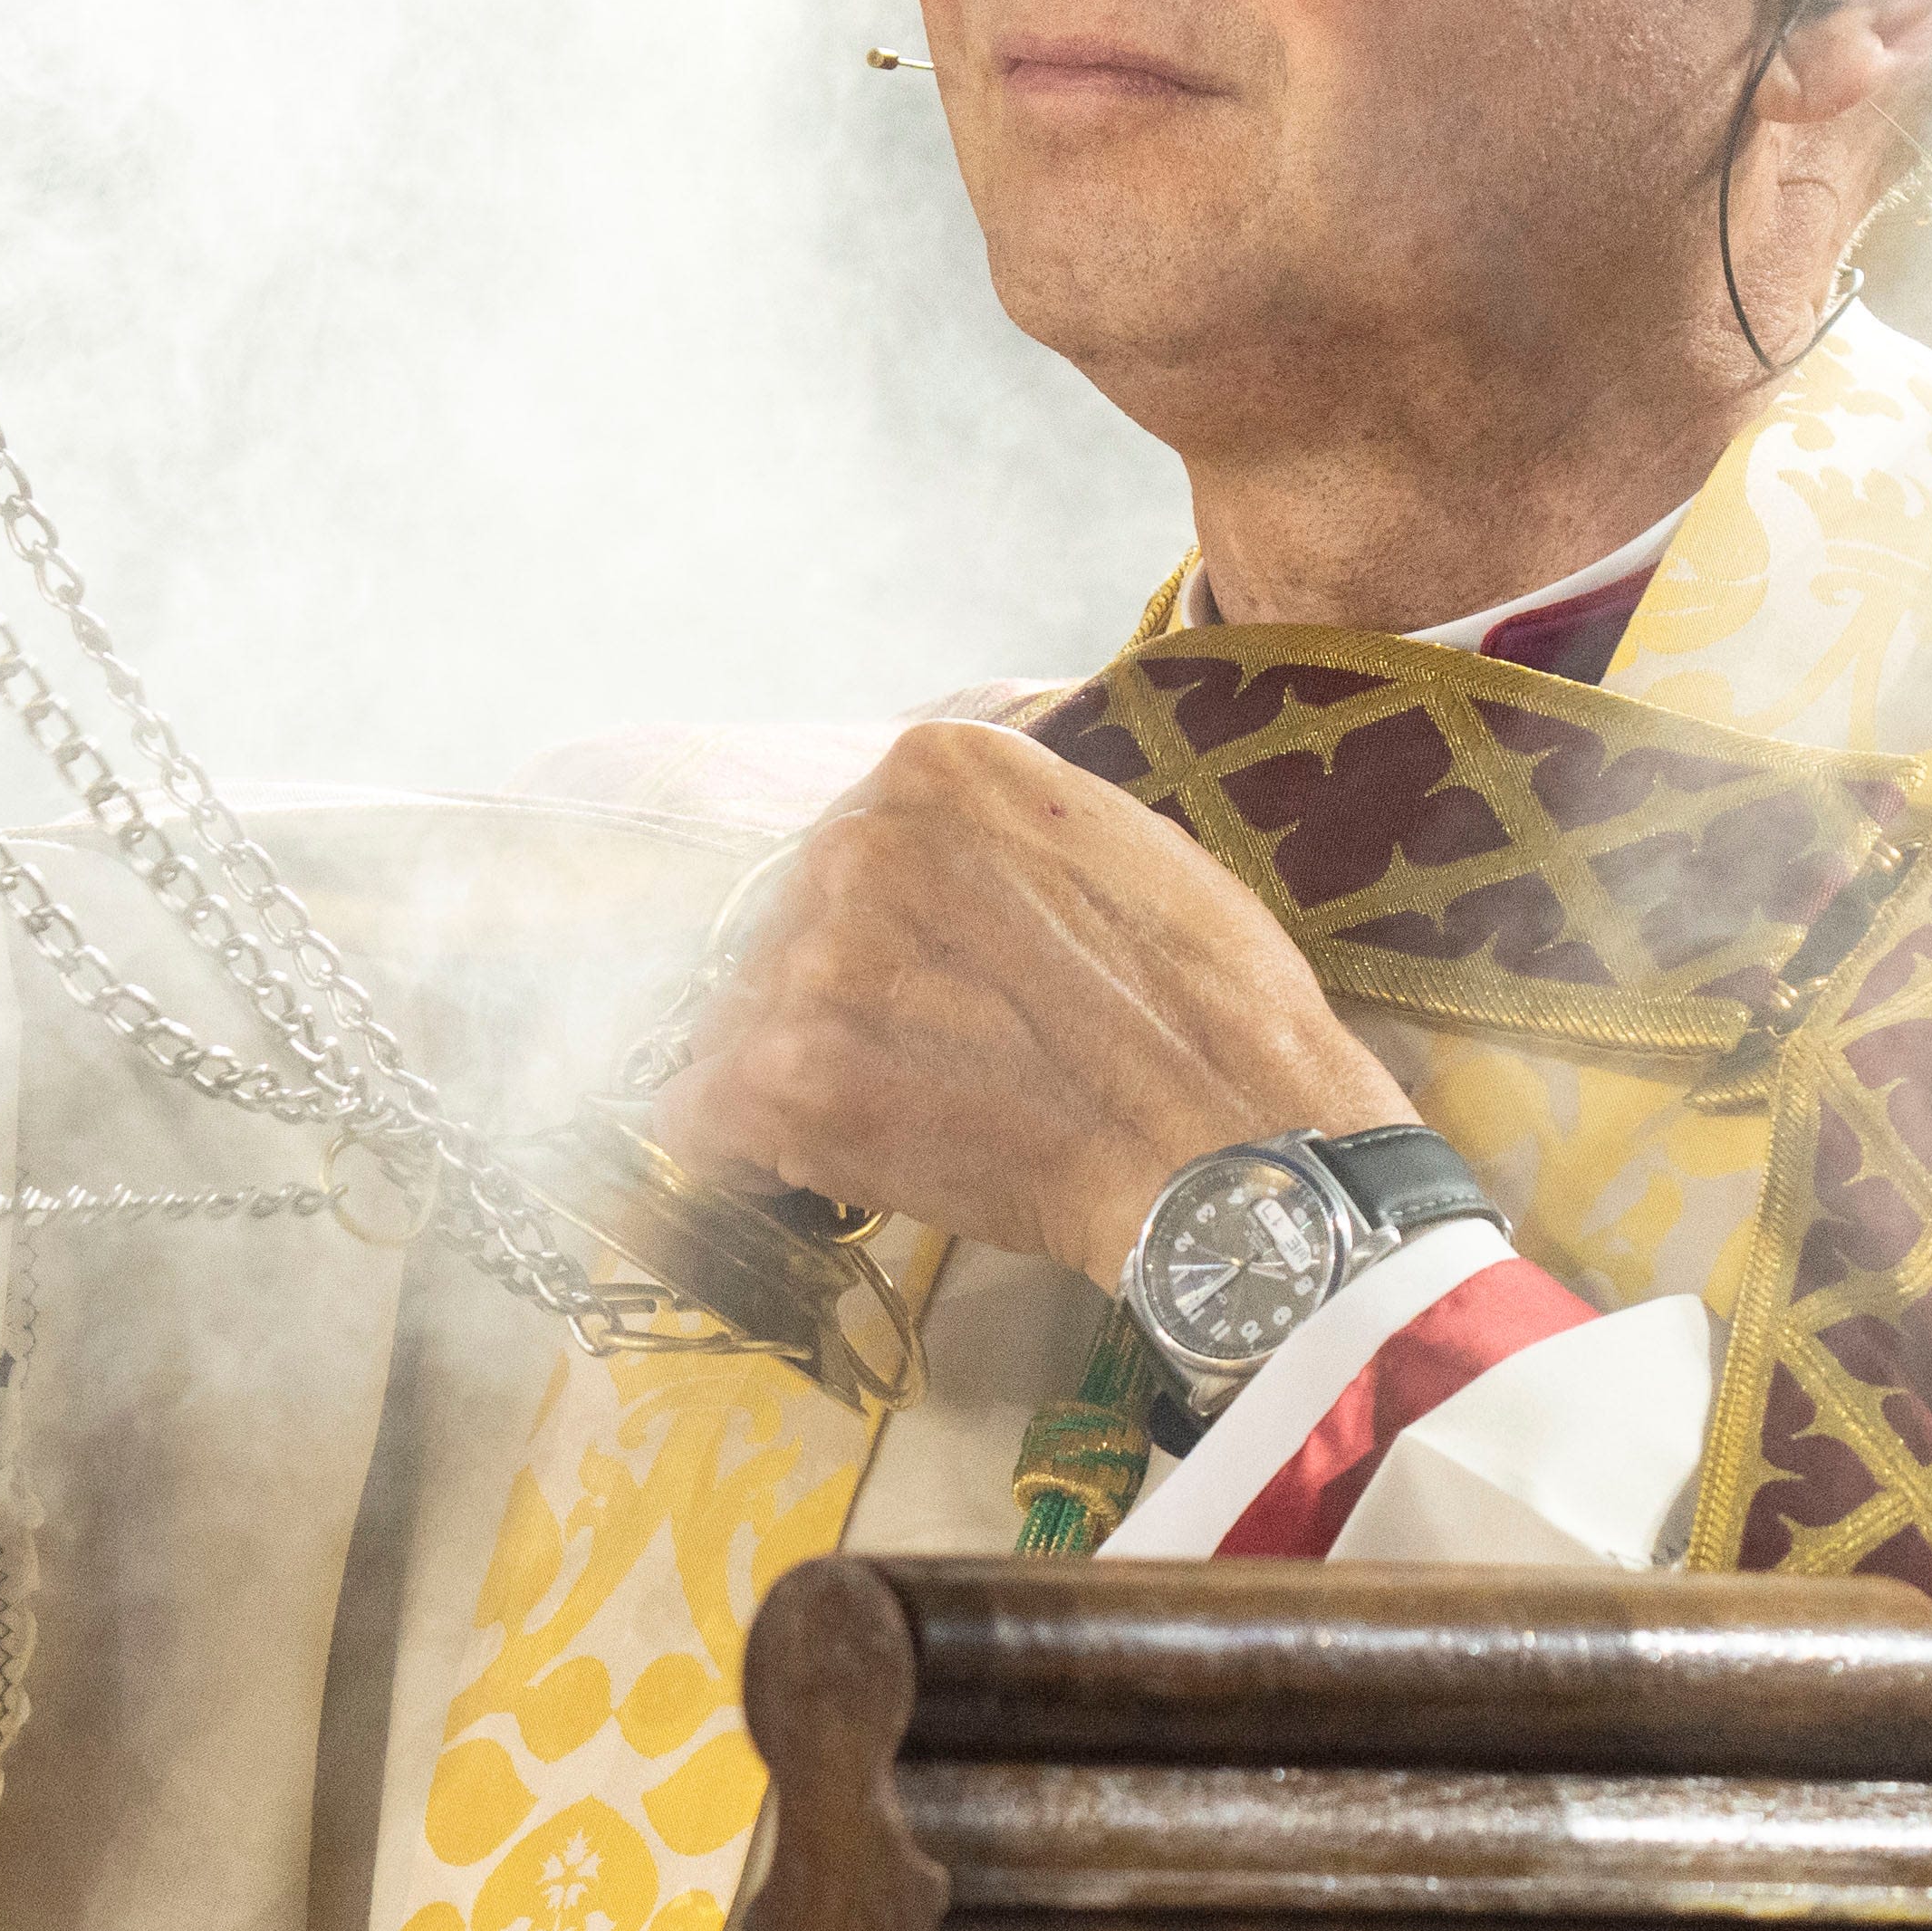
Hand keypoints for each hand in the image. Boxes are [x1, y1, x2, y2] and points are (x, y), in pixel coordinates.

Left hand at [645, 722, 1409, 1282]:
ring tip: (909, 1115)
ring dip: (802, 1073)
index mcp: (936, 767)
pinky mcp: (785, 1077)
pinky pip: (697, 1116)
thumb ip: (1000, 819)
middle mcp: (857, 840)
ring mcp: (814, 960)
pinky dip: (746, 1153)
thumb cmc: (1209, 1011)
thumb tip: (921, 812)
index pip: (843, 838)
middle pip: (781, 923)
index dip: (885, 924)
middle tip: (930, 1059)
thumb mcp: (1122, 838)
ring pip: (739, 1018)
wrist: (1234, 1154)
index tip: (936, 975)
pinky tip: (828, 1163)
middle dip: (837, 994)